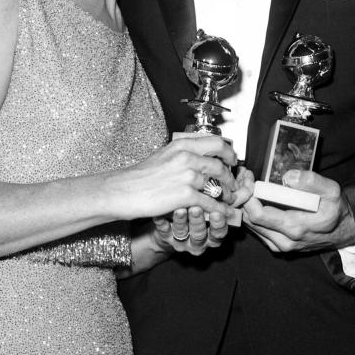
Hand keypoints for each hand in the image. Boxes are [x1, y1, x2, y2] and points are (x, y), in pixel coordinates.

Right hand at [109, 135, 238, 222]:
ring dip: (225, 194)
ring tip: (226, 199)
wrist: (123, 191)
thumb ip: (184, 153)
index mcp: (182, 145)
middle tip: (232, 183)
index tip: (231, 160)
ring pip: (218, 184)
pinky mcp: (185, 195)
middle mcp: (187, 157)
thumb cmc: (140, 176)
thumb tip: (201, 155)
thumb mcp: (164, 154)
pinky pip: (210, 202)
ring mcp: (187, 176)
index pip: (217, 142)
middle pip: (221, 164)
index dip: (229, 153)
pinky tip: (219, 212)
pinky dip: (218, 209)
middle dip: (230, 176)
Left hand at [152, 205, 229, 255]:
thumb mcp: (213, 209)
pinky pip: (162, 232)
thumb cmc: (197, 212)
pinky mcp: (164, 238)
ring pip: (182, 233)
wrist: (172, 227)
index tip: (218, 212)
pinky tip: (159, 215)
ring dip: (181, 221)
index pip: (219, 232)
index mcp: (212, 234)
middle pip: (200, 234)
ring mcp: (180, 240)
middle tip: (196, 208)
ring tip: (179, 209)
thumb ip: (223, 200)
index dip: (219, 224)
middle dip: (199, 221)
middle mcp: (198, 240)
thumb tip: (239, 184)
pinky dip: (162, 223)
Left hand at [241, 170, 354, 253]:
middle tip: (243, 178)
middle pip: (249, 220)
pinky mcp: (277, 245)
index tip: (248, 178)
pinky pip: (256, 230)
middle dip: (243, 197)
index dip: (248, 195)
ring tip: (246, 184)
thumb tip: (288, 176)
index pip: (258, 215)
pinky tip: (252, 199)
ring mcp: (280, 245)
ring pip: (250, 226)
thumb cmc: (335, 209)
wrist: (343, 230)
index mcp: (295, 227)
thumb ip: (311, 182)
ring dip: (244, 205)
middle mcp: (284, 240)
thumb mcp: (331, 190)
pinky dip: (250, 214)